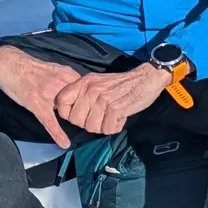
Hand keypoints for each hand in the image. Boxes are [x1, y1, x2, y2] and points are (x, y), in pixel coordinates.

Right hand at [0, 45, 81, 147]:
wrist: (9, 64)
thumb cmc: (31, 68)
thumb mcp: (54, 69)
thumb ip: (67, 80)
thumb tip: (80, 90)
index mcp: (66, 74)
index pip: (87, 90)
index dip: (91, 101)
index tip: (95, 108)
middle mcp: (60, 83)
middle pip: (80, 102)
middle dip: (84, 111)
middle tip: (88, 118)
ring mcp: (48, 95)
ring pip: (67, 112)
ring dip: (74, 120)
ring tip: (82, 127)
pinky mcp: (37, 105)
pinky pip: (50, 122)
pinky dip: (58, 134)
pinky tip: (64, 143)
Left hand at [52, 65, 170, 137]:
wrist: (146, 78)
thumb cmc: (122, 84)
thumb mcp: (97, 82)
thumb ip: (83, 94)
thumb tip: (71, 113)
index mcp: (84, 83)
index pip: (61, 103)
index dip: (68, 114)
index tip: (81, 114)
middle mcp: (90, 90)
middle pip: (76, 121)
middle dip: (88, 123)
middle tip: (101, 117)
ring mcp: (103, 99)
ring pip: (91, 128)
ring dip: (103, 126)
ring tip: (112, 117)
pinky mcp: (116, 108)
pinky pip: (107, 129)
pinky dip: (115, 127)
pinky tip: (121, 118)